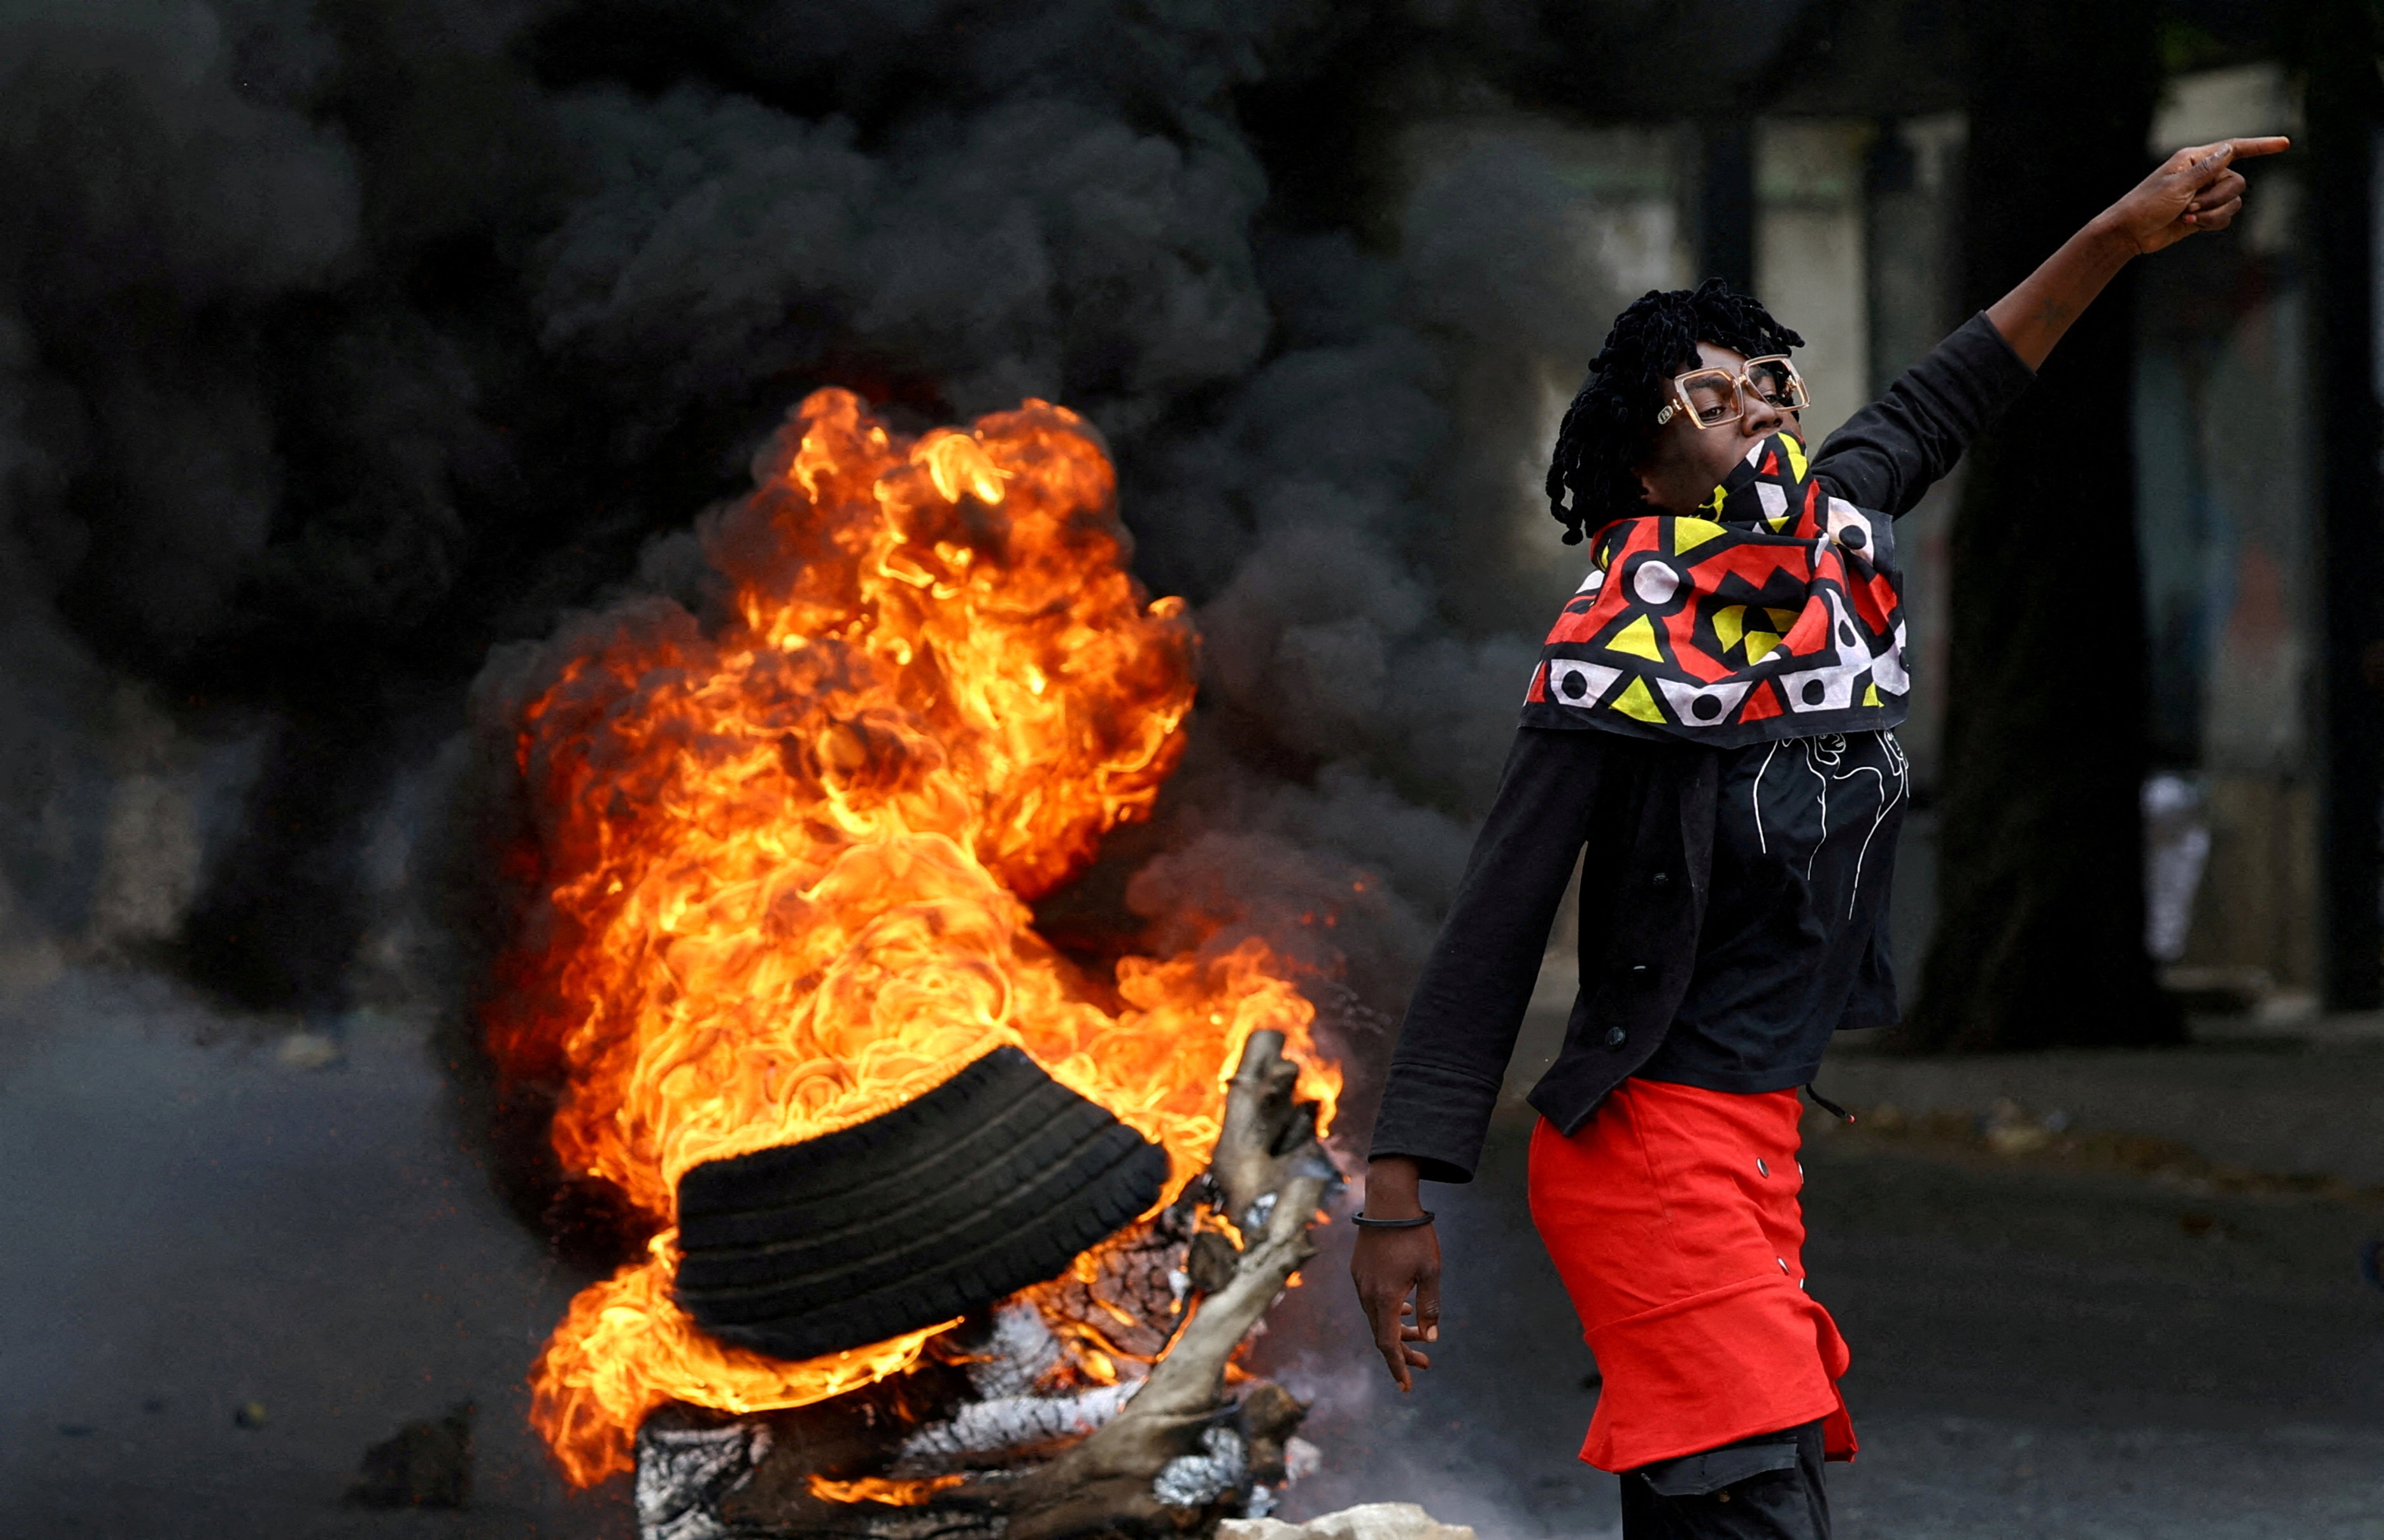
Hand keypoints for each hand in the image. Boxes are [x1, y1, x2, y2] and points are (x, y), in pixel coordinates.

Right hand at [1349, 1157, 1439, 1391]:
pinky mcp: (1358, 1271)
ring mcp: (1360, 1282)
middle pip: (1381, 1335)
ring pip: (1376, 1318)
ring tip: (1418, 1336)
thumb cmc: (1414, 1235)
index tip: (1406, 1387)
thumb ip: (1430, 1307)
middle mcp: (1367, 1294)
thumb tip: (1431, 1339)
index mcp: (1384, 1298)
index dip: (1398, 1367)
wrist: (1388, 1201)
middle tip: (1425, 1363)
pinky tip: (1403, 1309)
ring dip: (1396, 1331)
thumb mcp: (1431, 1271)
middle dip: (1402, 1353)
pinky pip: (1371, 1301)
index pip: (1388, 1345)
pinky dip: (1387, 1312)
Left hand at [2099, 137, 2289, 255]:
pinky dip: (2212, 222)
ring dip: (2213, 212)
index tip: (2284, 144)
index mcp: (2195, 159)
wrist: (2130, 233)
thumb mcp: (2176, 186)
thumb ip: (2205, 170)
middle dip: (2217, 198)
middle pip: (2237, 182)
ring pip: (2233, 201)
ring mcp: (2205, 194)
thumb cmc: (2145, 205)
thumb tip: (2228, 149)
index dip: (2260, 146)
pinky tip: (2191, 225)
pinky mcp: (2204, 212)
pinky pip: (2226, 216)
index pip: (2235, 148)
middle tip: (2189, 207)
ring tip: (2188, 216)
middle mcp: (2204, 174)